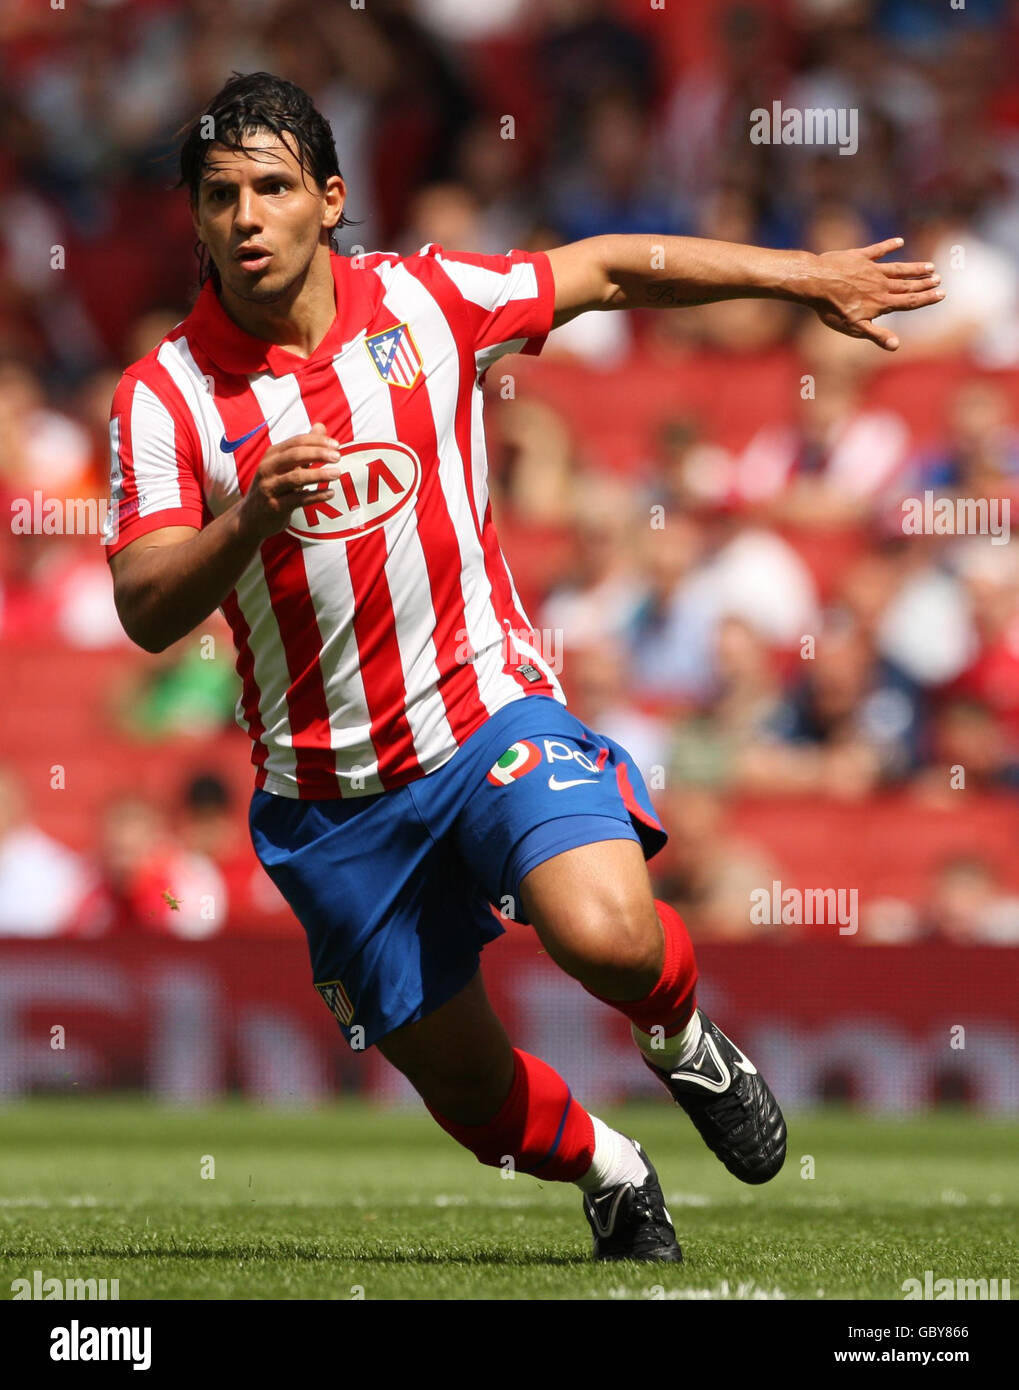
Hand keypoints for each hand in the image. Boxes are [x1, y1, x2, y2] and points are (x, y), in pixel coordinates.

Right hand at [237, 422, 344, 540]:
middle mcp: (268, 468)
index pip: (296, 442)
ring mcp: (269, 487)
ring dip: (319, 474)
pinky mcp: (274, 506)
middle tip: (338, 456)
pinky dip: (316, 496)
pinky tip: (330, 493)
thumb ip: (304, 448)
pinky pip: (298, 499)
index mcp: (272, 455)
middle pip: (295, 455)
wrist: (251, 518)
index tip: (337, 445)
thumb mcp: (285, 466)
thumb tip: (321, 426)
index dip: (317, 441)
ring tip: (337, 473)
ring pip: (296, 477)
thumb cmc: (273, 487)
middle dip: (318, 454)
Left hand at [804, 238, 943, 350]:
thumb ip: (877, 335)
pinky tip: (899, 242)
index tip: (942, 294)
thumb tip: (897, 346)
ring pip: (898, 268)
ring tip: (929, 266)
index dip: (926, 298)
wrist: (816, 283)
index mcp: (881, 302)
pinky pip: (878, 250)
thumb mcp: (854, 327)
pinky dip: (889, 246)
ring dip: (914, 267)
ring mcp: (871, 269)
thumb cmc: (832, 309)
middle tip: (939, 278)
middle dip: (924, 283)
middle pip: (907, 284)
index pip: (909, 301)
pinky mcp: (859, 256)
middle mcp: (881, 284)